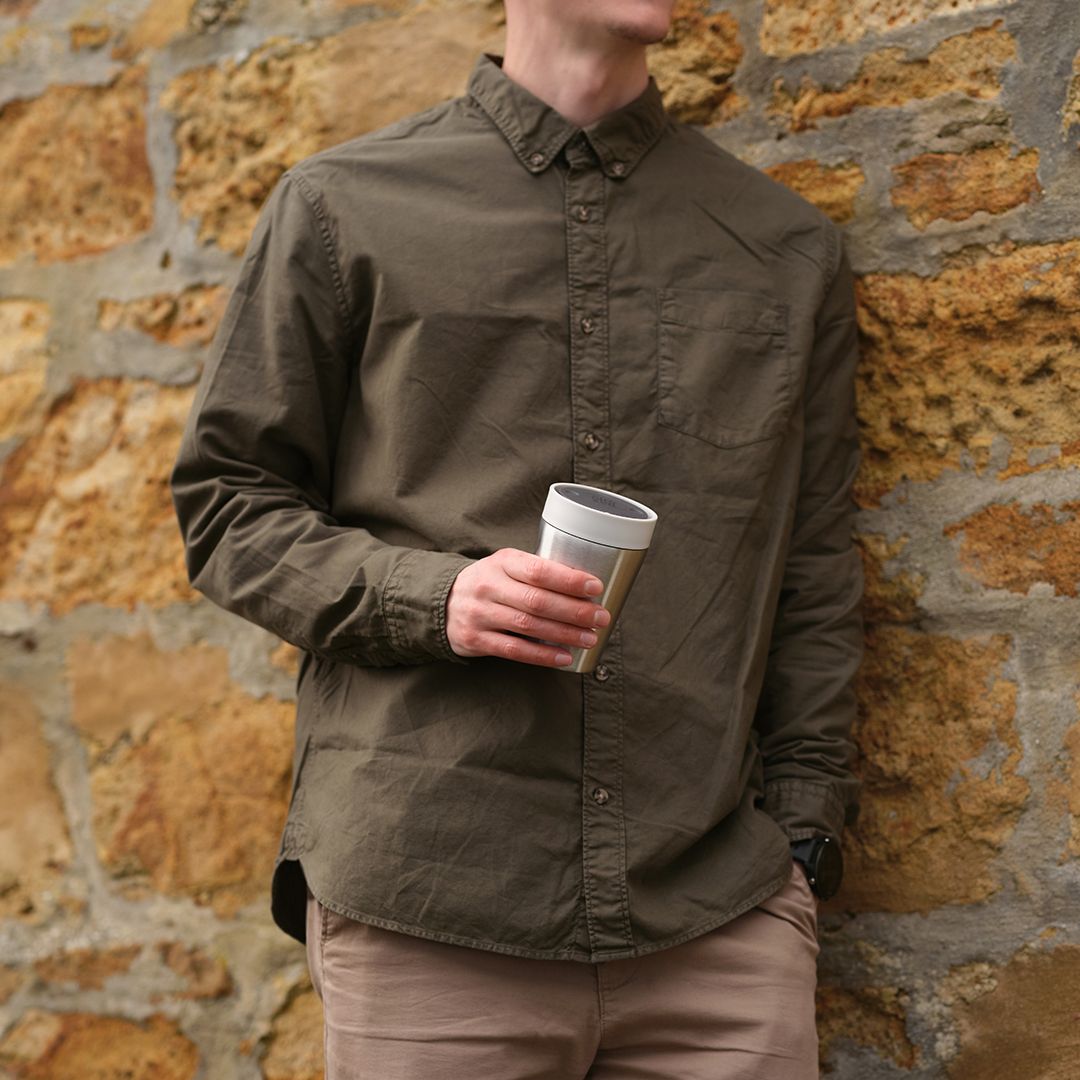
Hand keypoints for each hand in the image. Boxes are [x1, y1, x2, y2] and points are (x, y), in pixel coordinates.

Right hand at [446, 548, 610, 667]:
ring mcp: (480, 614)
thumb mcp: (508, 566)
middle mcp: (489, 586)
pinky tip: (565, 656)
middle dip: (574, 611)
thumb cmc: (490, 582)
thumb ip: (537, 572)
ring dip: (564, 634)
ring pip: (529, 626)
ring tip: (590, 638)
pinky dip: (543, 655)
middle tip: (600, 618)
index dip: (569, 580)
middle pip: (538, 601)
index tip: (595, 587)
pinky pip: (515, 650)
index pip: (538, 570)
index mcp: (502, 562)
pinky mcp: (476, 639)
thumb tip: (585, 587)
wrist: (444, 602)